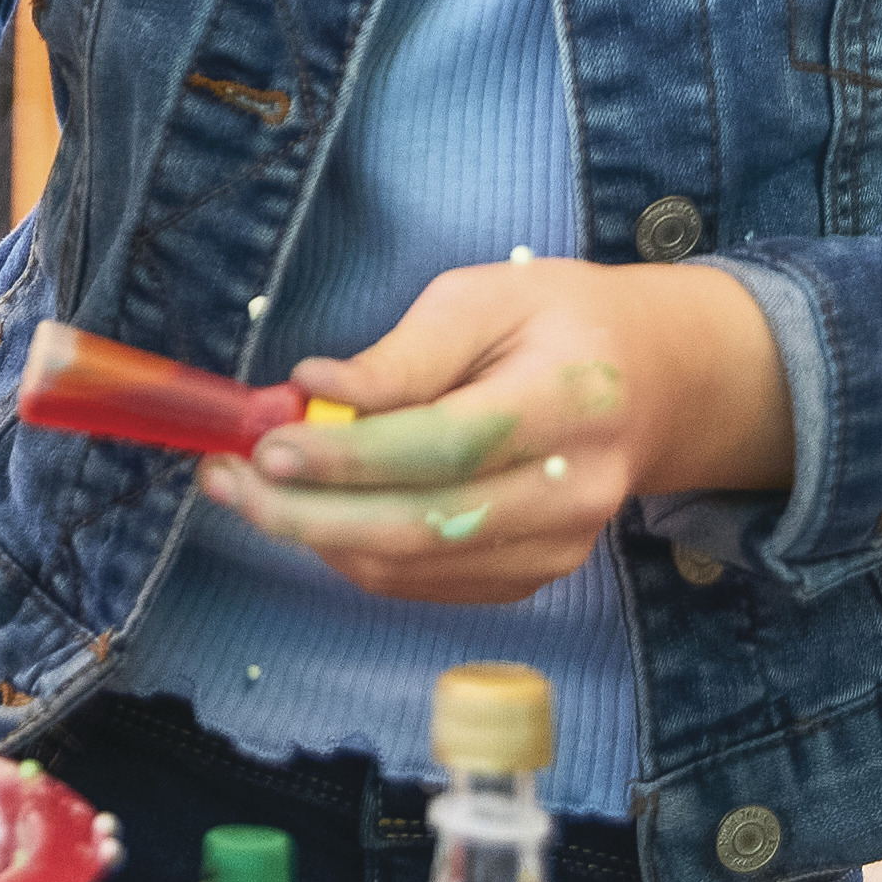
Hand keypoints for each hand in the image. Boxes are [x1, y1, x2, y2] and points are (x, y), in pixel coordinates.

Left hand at [194, 256, 796, 609]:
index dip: (350, 456)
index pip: (446, 445)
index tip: (266, 446)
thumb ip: (402, 353)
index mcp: (568, 402)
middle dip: (307, 514)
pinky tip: (313, 513)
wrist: (655, 384)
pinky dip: (355, 555)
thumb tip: (313, 391)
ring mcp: (558, 548)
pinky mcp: (534, 578)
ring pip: (414, 568)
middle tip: (226, 482)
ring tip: (245, 493)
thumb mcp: (484, 296)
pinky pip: (425, 584)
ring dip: (315, 539)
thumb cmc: (559, 323)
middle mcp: (572, 491)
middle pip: (422, 527)